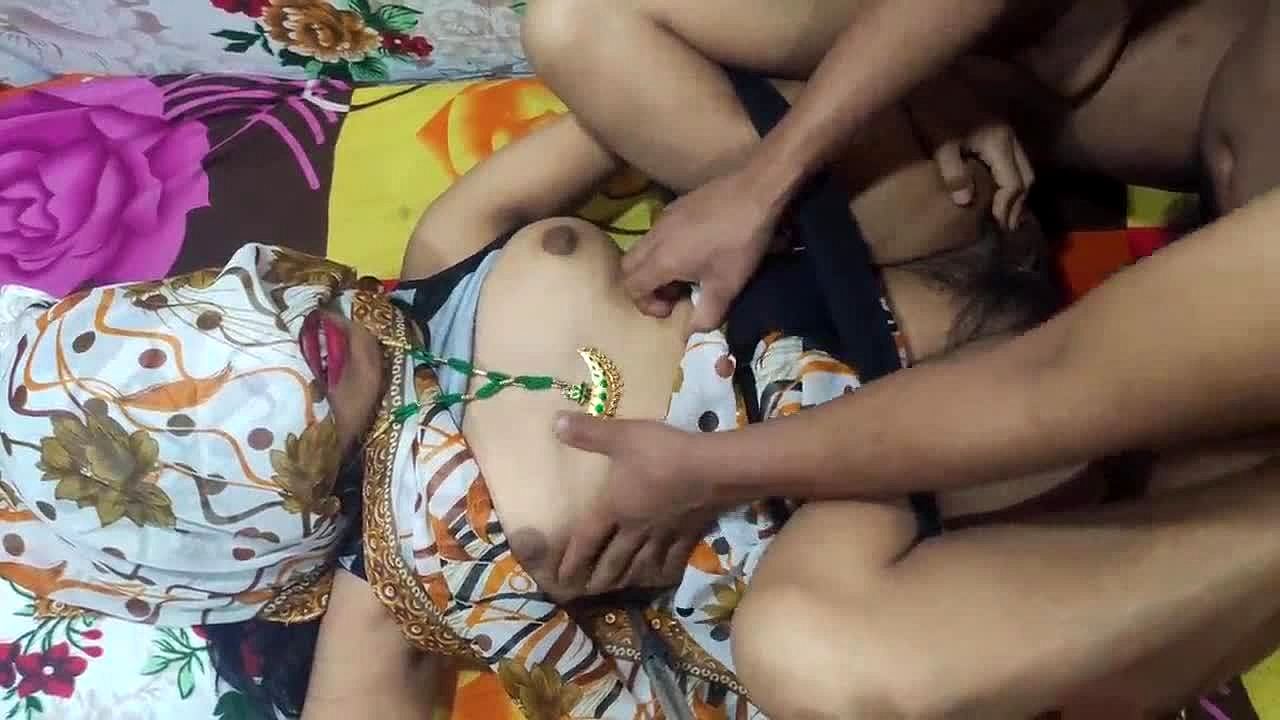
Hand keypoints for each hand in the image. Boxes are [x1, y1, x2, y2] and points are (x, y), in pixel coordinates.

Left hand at [536, 413, 718, 602]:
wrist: (714, 469)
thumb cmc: (664, 453)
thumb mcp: (624, 436)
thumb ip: (589, 432)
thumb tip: (555, 422)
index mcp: (614, 508)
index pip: (586, 540)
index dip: (571, 560)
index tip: (560, 578)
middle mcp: (635, 529)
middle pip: (613, 561)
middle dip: (598, 578)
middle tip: (586, 590)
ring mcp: (663, 535)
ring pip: (640, 566)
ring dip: (626, 579)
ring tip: (617, 588)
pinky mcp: (688, 535)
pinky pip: (673, 560)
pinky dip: (664, 572)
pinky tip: (660, 577)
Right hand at [623, 169, 778, 331]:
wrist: (755, 192)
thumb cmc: (739, 243)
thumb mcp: (726, 287)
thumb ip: (706, 316)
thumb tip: (692, 335)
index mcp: (661, 261)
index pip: (631, 288)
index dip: (647, 305)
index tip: (673, 307)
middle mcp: (653, 238)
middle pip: (629, 268)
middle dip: (644, 287)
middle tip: (674, 293)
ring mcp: (662, 219)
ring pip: (642, 249)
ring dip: (655, 267)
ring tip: (687, 273)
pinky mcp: (676, 206)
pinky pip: (657, 233)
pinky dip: (664, 248)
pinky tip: (695, 249)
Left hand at [906, 66, 1034, 230]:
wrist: (933, 77)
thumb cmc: (934, 110)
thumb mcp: (941, 145)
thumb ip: (955, 174)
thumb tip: (966, 202)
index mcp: (999, 144)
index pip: (1013, 184)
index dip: (1007, 207)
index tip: (997, 226)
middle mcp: (1011, 138)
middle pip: (1026, 177)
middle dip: (1018, 203)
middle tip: (1007, 226)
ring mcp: (1007, 131)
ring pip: (1024, 167)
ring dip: (1017, 191)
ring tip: (1006, 212)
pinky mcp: (999, 127)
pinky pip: (1015, 158)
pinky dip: (1012, 176)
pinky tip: (999, 187)